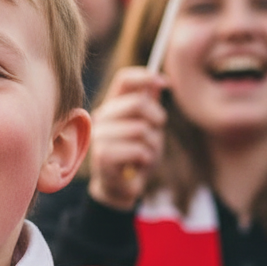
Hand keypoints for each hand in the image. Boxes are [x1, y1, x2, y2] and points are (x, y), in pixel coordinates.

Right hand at [87, 68, 167, 211]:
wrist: (120, 188)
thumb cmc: (135, 156)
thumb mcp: (148, 128)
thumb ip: (149, 105)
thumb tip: (160, 81)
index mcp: (112, 106)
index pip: (124, 79)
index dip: (146, 77)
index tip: (166, 83)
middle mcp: (101, 117)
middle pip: (138, 102)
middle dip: (157, 118)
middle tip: (156, 132)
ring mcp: (100, 136)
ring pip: (141, 129)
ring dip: (153, 145)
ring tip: (145, 155)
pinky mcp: (103, 155)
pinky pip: (138, 150)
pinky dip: (146, 159)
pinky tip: (137, 166)